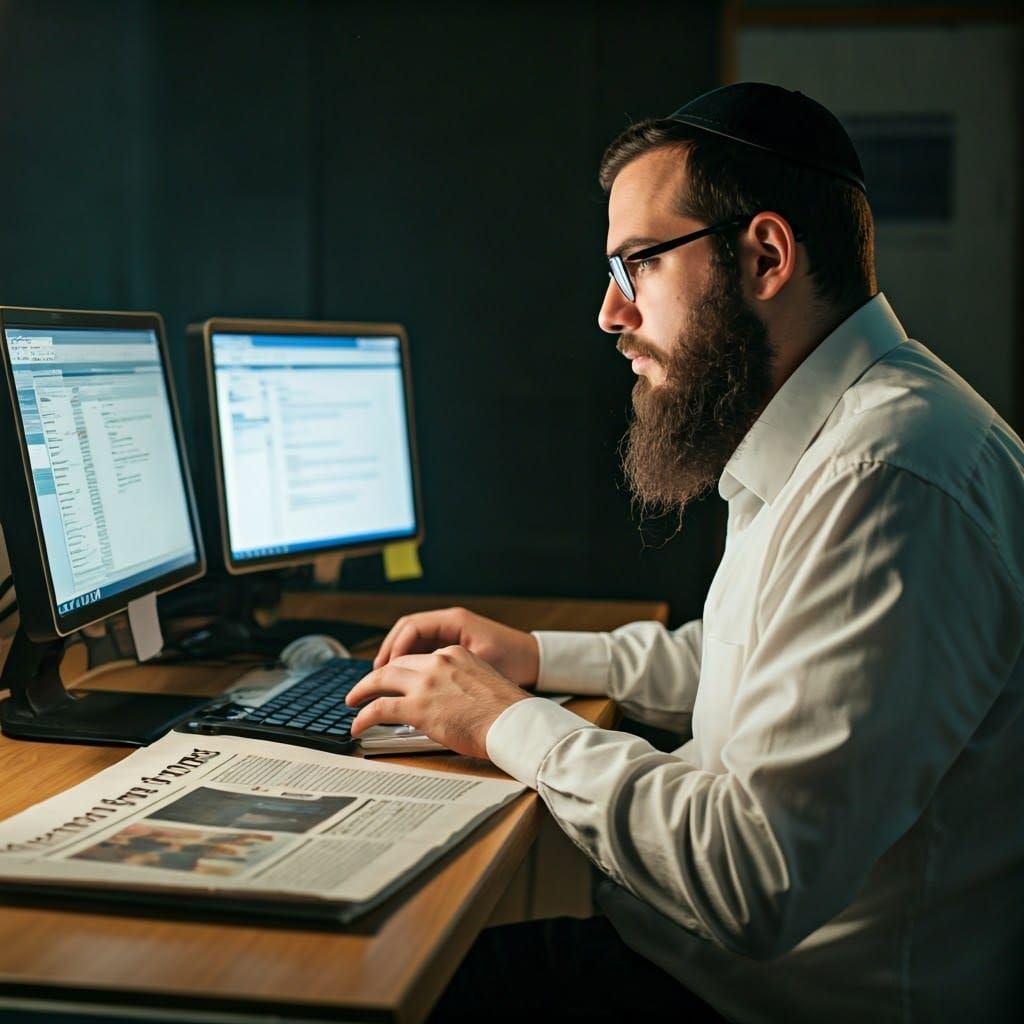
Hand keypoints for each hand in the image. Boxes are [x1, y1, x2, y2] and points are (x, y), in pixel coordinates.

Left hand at [347, 645, 530, 759]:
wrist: (513, 723)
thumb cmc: (506, 712)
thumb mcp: (483, 682)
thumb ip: (460, 683)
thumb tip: (449, 699)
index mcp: (455, 654)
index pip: (419, 658)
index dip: (402, 671)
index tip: (394, 680)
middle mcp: (437, 663)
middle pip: (396, 664)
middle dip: (376, 676)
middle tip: (365, 688)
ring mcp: (425, 683)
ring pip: (381, 680)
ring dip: (363, 691)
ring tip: (353, 702)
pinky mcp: (416, 707)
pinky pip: (379, 708)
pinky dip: (363, 716)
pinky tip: (358, 725)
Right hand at [373, 607, 539, 686]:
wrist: (537, 661)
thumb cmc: (514, 661)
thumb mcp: (479, 665)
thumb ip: (447, 673)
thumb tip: (416, 689)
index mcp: (454, 621)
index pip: (410, 628)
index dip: (392, 649)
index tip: (380, 670)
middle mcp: (450, 623)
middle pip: (406, 633)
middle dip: (388, 655)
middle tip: (373, 679)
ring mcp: (452, 634)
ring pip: (413, 643)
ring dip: (397, 661)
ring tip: (384, 683)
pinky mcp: (455, 646)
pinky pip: (424, 651)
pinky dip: (412, 665)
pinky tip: (406, 684)